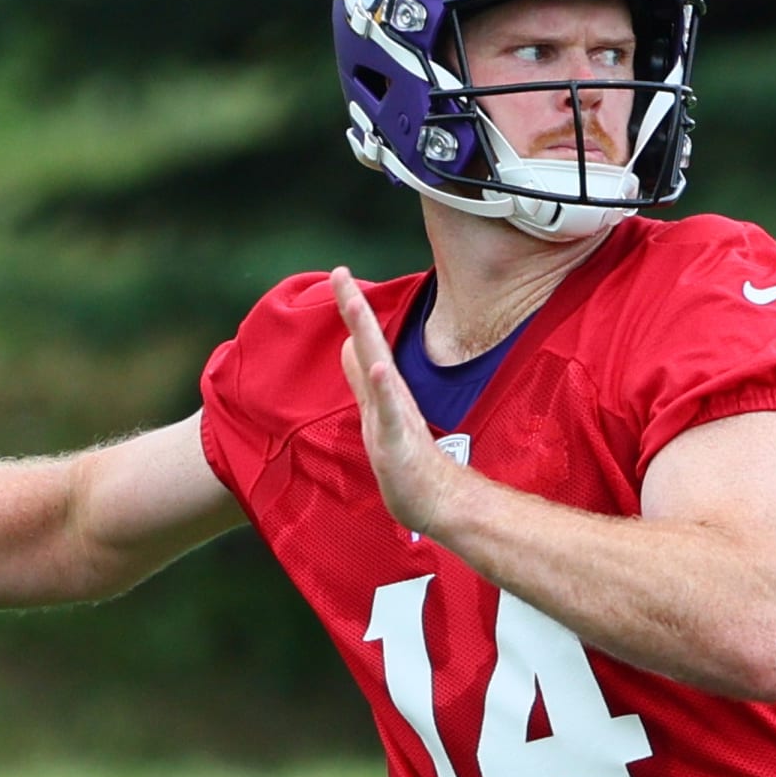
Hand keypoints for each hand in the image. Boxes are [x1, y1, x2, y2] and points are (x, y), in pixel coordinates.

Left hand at [330, 266, 460, 535]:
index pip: (365, 341)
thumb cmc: (407, 462)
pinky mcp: (400, 442)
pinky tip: (379, 369)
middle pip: (371, 344)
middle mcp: (391, 395)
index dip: (352, 310)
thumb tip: (347, 346)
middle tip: (341, 274)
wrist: (436, 502)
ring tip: (355, 306)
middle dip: (354, 308)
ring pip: (379, 370)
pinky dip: (384, 389)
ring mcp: (396, 417)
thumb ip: (361, 379)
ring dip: (368, 337)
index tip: (340, 274)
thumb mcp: (377, 414)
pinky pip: (392, 412)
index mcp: (384, 389)